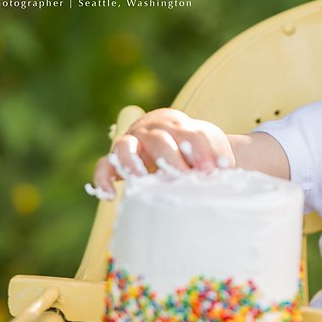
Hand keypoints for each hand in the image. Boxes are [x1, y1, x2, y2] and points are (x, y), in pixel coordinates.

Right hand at [91, 108, 234, 196]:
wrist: (177, 143)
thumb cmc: (194, 151)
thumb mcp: (208, 151)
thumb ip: (212, 163)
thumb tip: (218, 177)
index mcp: (178, 125)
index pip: (190, 135)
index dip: (201, 152)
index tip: (211, 170)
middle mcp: (151, 130)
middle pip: (160, 140)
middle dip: (171, 158)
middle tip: (183, 176)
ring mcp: (131, 142)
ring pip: (125, 147)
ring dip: (131, 162)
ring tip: (138, 178)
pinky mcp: (116, 159)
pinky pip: (104, 166)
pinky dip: (103, 179)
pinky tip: (110, 196)